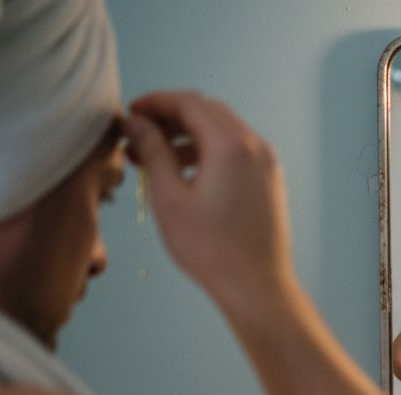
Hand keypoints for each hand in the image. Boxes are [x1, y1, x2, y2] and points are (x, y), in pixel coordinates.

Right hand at [122, 91, 293, 309]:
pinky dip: (208, 153)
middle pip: (208, 112)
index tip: (131, 113)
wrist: (256, 286)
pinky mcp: (269, 182)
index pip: (189, 103)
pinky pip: (236, 153)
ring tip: (153, 160)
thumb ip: (153, 151)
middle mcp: (256, 148)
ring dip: (187, 137)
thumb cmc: (211, 249)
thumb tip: (137, 123)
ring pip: (222, 132)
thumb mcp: (169, 197)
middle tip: (138, 134)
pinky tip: (183, 174)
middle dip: (170, 118)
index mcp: (232, 146)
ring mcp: (267, 164)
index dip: (155, 102)